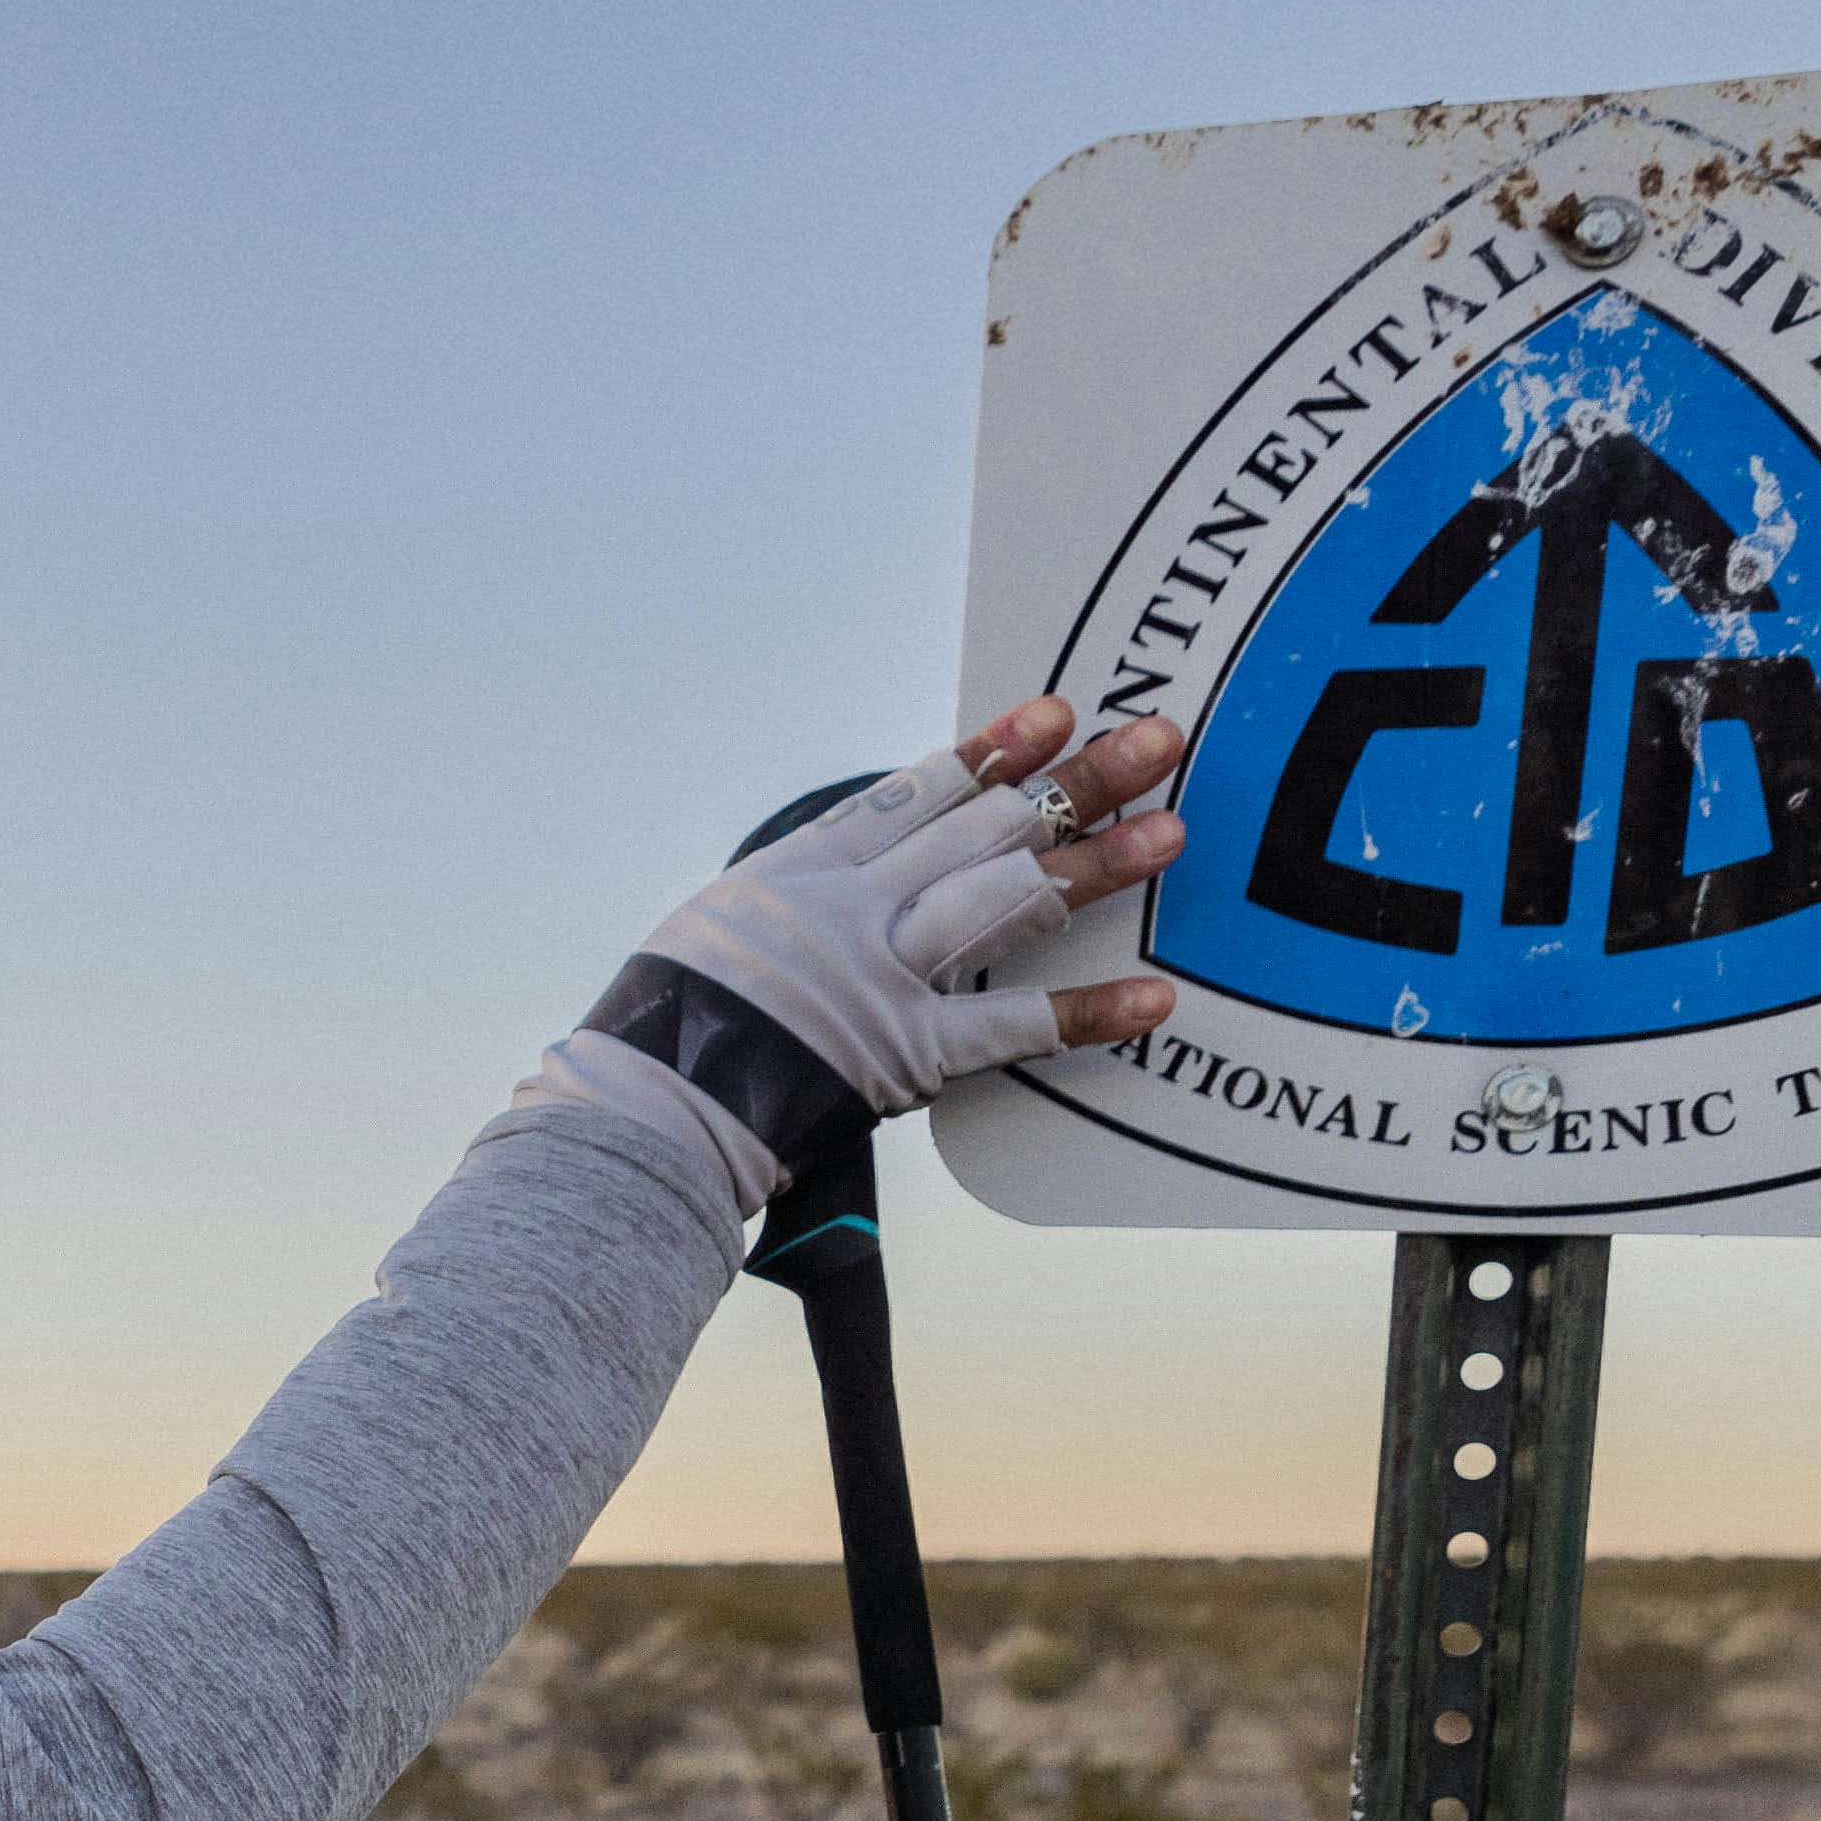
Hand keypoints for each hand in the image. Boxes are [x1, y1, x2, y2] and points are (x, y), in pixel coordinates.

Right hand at [559, 700, 1187, 1201]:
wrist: (649, 1108)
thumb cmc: (668, 1028)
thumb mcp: (719, 931)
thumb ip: (793, 904)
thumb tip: (844, 884)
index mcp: (804, 870)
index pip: (917, 792)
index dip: (994, 750)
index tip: (1056, 713)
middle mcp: (854, 909)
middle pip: (984, 828)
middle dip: (1076, 782)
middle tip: (1157, 741)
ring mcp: (885, 977)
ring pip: (1007, 902)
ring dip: (1095, 866)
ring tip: (1171, 831)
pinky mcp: (908, 1055)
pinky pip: (1014, 1027)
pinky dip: (1087, 1013)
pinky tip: (1156, 998)